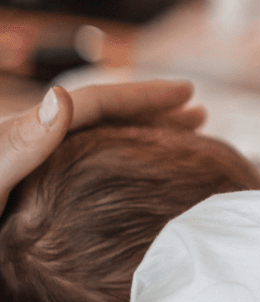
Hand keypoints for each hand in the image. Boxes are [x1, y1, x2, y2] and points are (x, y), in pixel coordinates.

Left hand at [0, 78, 203, 220]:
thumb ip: (18, 143)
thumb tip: (63, 96)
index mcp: (30, 136)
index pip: (96, 102)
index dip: (143, 95)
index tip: (188, 92)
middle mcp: (36, 149)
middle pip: (104, 120)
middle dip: (153, 115)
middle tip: (199, 117)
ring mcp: (37, 177)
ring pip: (100, 146)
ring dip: (142, 140)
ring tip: (183, 146)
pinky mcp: (36, 209)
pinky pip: (92, 176)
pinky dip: (123, 172)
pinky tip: (135, 188)